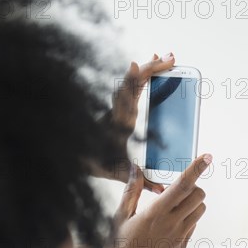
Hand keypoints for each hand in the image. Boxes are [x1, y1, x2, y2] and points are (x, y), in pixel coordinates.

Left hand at [91, 53, 175, 193]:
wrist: (77, 155)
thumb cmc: (97, 163)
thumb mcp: (119, 173)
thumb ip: (141, 180)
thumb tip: (162, 189)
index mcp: (119, 122)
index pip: (124, 98)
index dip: (130, 81)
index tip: (134, 65)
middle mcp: (117, 110)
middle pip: (132, 82)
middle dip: (151, 68)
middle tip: (170, 58)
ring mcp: (117, 106)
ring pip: (132, 80)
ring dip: (148, 68)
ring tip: (165, 58)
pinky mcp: (119, 106)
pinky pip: (132, 85)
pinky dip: (143, 75)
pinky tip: (152, 69)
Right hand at [99, 154, 211, 247]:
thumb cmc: (117, 245)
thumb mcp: (120, 216)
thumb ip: (132, 190)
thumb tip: (136, 167)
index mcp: (155, 213)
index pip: (182, 185)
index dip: (196, 169)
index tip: (207, 156)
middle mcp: (172, 224)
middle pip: (199, 195)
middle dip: (192, 186)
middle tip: (175, 190)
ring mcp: (180, 236)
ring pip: (200, 209)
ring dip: (192, 202)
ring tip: (171, 206)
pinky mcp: (182, 245)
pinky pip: (194, 223)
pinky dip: (187, 216)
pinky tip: (168, 222)